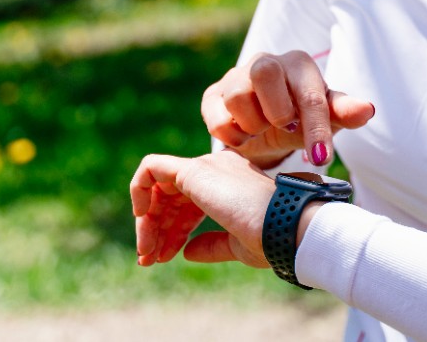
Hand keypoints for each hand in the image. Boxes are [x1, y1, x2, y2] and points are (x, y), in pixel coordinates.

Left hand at [130, 149, 275, 267]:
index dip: (173, 231)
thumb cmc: (273, 239)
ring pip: (159, 186)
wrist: (288, 229)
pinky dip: (138, 191)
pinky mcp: (193, 171)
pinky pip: (151, 168)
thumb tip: (187, 252)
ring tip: (147, 253)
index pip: (189, 203)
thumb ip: (211, 245)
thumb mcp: (237, 245)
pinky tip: (142, 219)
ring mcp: (206, 167)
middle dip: (155, 228)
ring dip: (147, 221)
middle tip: (147, 259)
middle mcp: (217, 170)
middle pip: (171, 195)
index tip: (163, 258)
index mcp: (230, 184)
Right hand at [202, 50, 374, 168]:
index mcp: (299, 64)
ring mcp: (236, 76)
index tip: (321, 158)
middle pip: (264, 72)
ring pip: (237, 95)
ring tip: (264, 131)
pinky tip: (245, 136)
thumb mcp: (326, 118)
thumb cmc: (303, 117)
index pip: (310, 93)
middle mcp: (266, 62)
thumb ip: (344, 112)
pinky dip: (232, 134)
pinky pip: (216, 116)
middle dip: (276, 110)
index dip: (316, 128)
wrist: (267, 127)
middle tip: (285, 129)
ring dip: (254, 125)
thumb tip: (367, 110)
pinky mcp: (213, 96)